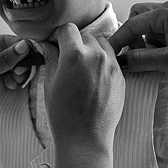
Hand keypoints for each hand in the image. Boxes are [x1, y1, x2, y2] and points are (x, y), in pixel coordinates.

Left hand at [0, 35, 30, 133]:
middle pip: (9, 55)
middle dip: (21, 61)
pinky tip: (17, 85)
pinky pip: (6, 82)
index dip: (21, 46)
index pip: (4, 42)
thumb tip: (24, 46)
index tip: (37, 51)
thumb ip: (2, 61)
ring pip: (9, 69)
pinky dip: (13, 83)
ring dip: (18, 73)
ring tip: (21, 79)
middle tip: (28, 69)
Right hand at [42, 24, 124, 145]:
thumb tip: (46, 44)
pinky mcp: (121, 76)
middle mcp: (96, 55)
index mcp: (75, 55)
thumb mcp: (50, 83)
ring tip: (82, 68)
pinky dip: (102, 62)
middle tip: (68, 60)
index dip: (59, 36)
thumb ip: (51, 57)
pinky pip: (112, 59)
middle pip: (85, 36)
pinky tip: (93, 79)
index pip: (67, 29)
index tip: (56, 43)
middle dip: (75, 44)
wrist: (85, 138)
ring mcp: (112, 65)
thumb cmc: (63, 114)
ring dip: (92, 50)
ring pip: (101, 45)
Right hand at [108, 0, 167, 78]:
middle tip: (138, 56)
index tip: (110, 55)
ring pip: (151, 25)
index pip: (131, 23)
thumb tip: (121, 61)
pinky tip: (167, 58)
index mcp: (167, 12)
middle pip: (139, 17)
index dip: (118, 41)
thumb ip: (142, 60)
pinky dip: (159, 43)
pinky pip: (164, 30)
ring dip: (147, 42)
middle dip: (133, 37)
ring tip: (156, 60)